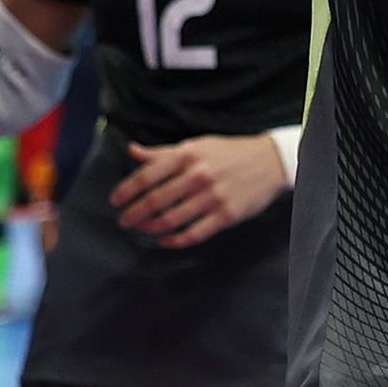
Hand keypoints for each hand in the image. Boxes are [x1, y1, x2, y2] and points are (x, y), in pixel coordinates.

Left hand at [113, 134, 287, 246]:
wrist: (271, 161)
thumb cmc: (229, 153)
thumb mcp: (197, 146)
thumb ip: (163, 153)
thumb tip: (132, 150)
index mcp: (189, 155)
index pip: (147, 175)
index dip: (126, 191)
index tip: (115, 201)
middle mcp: (200, 175)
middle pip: (156, 200)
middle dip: (134, 214)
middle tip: (124, 221)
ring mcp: (214, 196)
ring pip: (172, 219)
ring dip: (151, 228)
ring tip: (143, 229)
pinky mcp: (226, 214)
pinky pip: (194, 234)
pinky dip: (175, 241)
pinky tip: (165, 240)